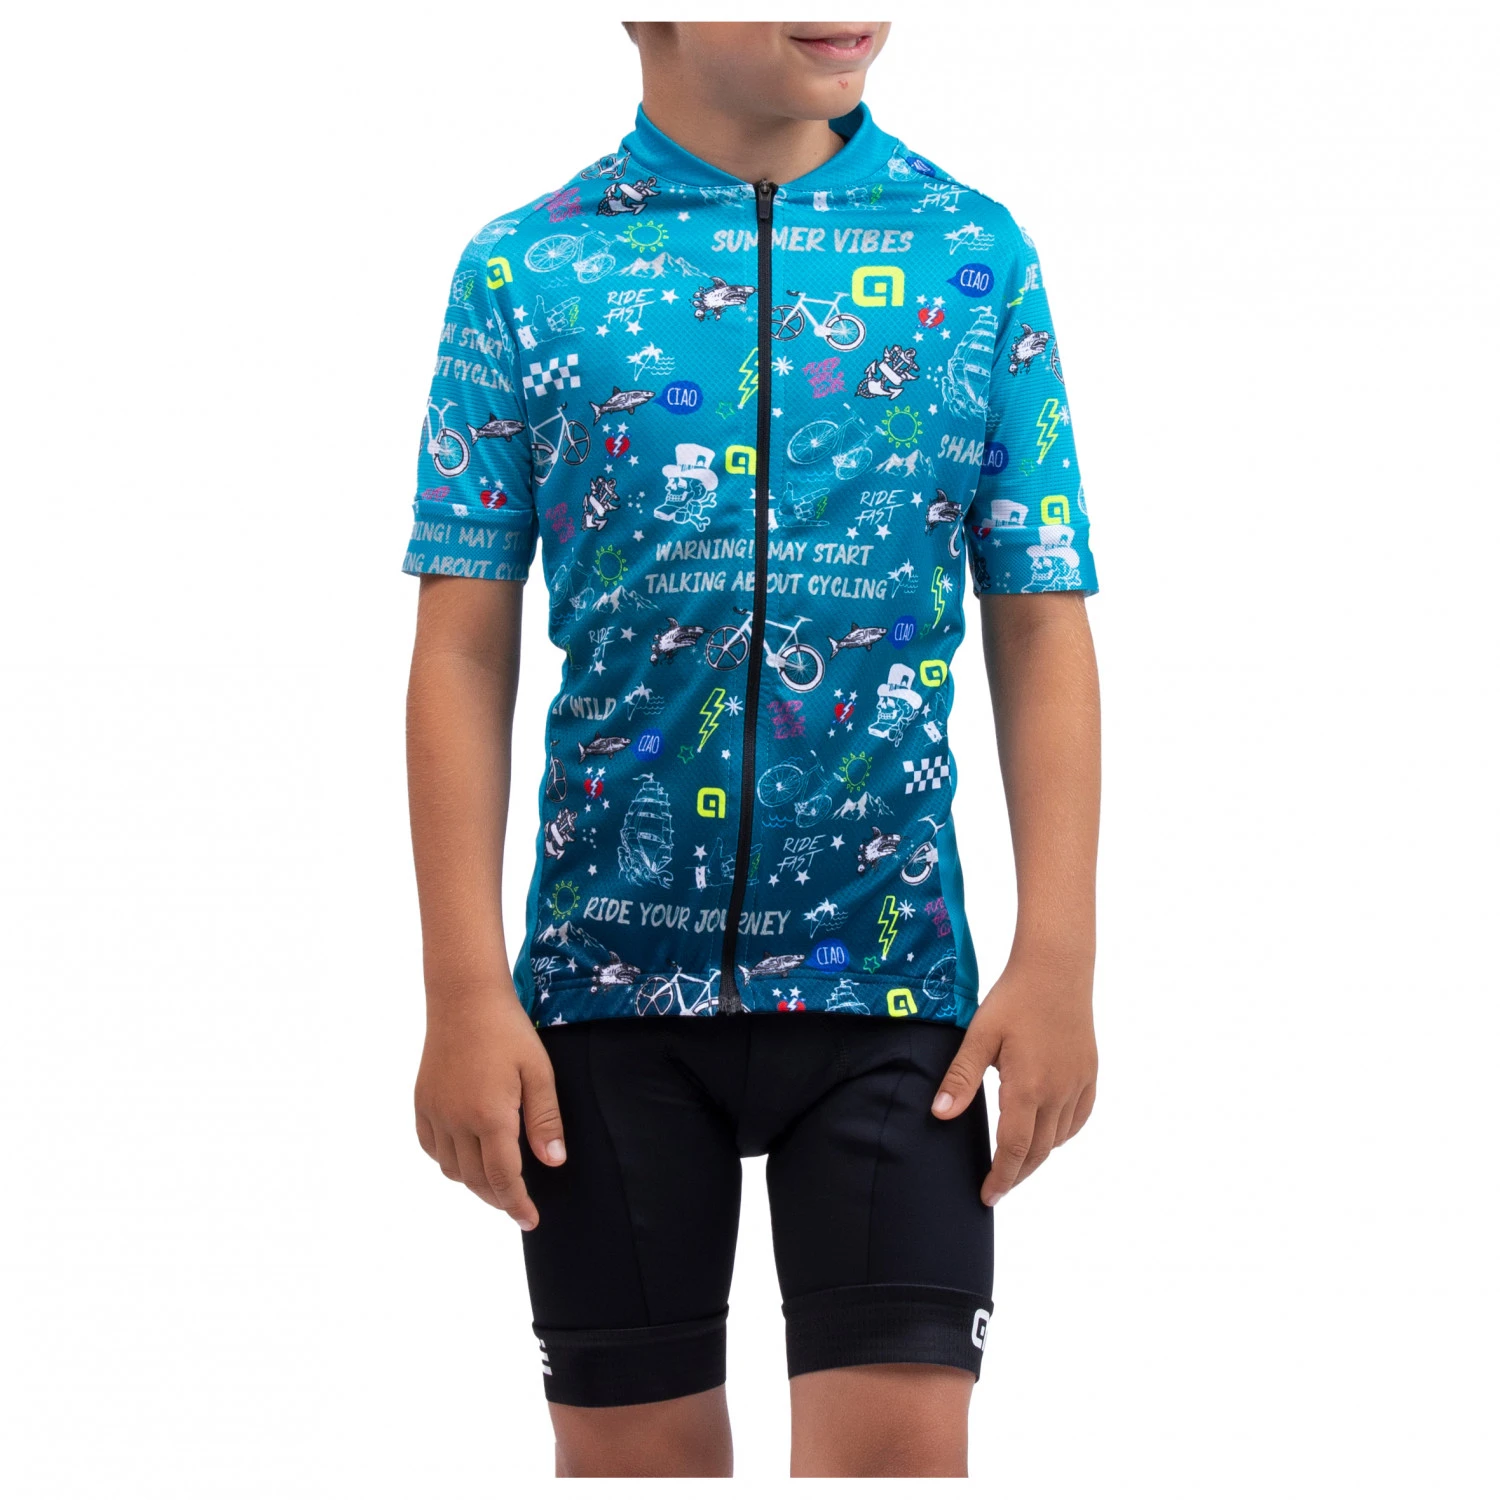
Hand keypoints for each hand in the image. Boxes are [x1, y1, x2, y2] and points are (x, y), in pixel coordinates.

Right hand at [414, 987, 565, 1228]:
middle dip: (498, 1198)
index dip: (517, 1204)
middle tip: (517, 1204)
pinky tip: (465, 1155)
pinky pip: (431, 1147)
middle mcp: (456, 1121)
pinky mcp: (421, 1102)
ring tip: (496, 1179)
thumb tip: (554, 1162)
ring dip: (473, 1182)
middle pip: (476, 1180)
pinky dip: (448, 1161)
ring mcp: (434, 1112)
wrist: (464, 998)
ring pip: (451, 1168)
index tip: (530, 1221)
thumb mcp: (539, 1072)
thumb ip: (545, 1120)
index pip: (504, 1178)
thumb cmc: (508, 1031)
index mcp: (489, 1116)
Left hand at [930, 957, 1096, 1204]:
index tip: (987, 1196)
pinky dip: (1062, 1134)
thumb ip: (961, 1077)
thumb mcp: (980, 1035)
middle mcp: (1058, 1093)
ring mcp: (1078, 1084)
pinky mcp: (1089, 1073)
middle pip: (1040, 1152)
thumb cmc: (1014, 998)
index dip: (1001, 1177)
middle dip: (1017, 1173)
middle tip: (997, 1186)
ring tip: (1015, 1162)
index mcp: (1028, 1088)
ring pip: (1060, 1138)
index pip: (1015, 1150)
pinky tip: (1048, 1133)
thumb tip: (939, 1114)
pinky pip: (1078, 1118)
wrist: (1057, 968)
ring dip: (1039, 1155)